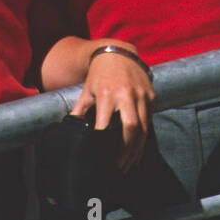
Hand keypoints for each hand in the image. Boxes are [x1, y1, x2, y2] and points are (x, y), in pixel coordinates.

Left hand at [69, 45, 154, 172]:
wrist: (118, 52)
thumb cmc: (99, 74)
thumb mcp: (87, 90)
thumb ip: (79, 110)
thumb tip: (68, 128)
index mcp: (106, 95)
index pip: (105, 125)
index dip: (103, 143)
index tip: (100, 158)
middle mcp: (126, 95)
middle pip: (131, 129)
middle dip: (126, 151)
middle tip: (119, 167)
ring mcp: (141, 95)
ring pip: (144, 128)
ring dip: (137, 149)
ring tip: (128, 164)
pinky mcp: (151, 95)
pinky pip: (149, 121)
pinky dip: (145, 137)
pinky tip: (138, 149)